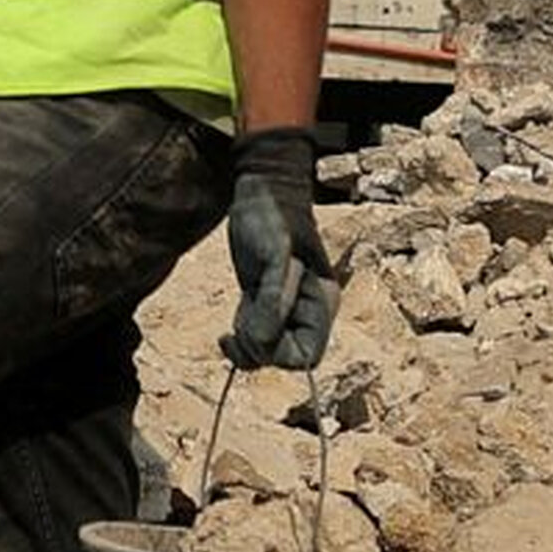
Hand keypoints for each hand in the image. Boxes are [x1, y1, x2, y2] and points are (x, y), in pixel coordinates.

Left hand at [222, 127, 339, 371]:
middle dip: (258, 350)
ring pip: (269, 352)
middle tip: (235, 329)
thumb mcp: (274, 255)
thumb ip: (273, 299)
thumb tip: (264, 341)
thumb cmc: (274, 218)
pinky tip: (232, 321)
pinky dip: (241, 337)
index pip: (306, 356)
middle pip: (285, 358)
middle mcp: (309, 312)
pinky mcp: (268, 305)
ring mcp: (289, 310)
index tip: (252, 334)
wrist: (264, 193)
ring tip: (231, 327)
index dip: (278, 354)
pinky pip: (257, 338)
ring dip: (246, 347)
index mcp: (321, 303)